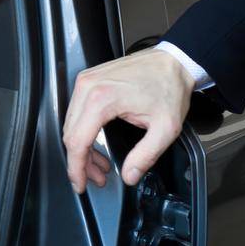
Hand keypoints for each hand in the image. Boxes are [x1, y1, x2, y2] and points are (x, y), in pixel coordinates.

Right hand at [62, 49, 195, 193]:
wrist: (173, 62)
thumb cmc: (169, 87)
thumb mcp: (165, 128)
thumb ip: (145, 156)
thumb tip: (129, 176)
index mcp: (102, 99)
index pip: (77, 142)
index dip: (77, 168)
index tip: (80, 183)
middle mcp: (88, 87)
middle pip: (71, 135)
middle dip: (82, 162)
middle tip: (97, 177)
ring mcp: (85, 82)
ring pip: (71, 125)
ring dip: (83, 149)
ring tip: (100, 164)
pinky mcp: (88, 81)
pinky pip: (76, 113)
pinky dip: (84, 132)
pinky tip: (97, 143)